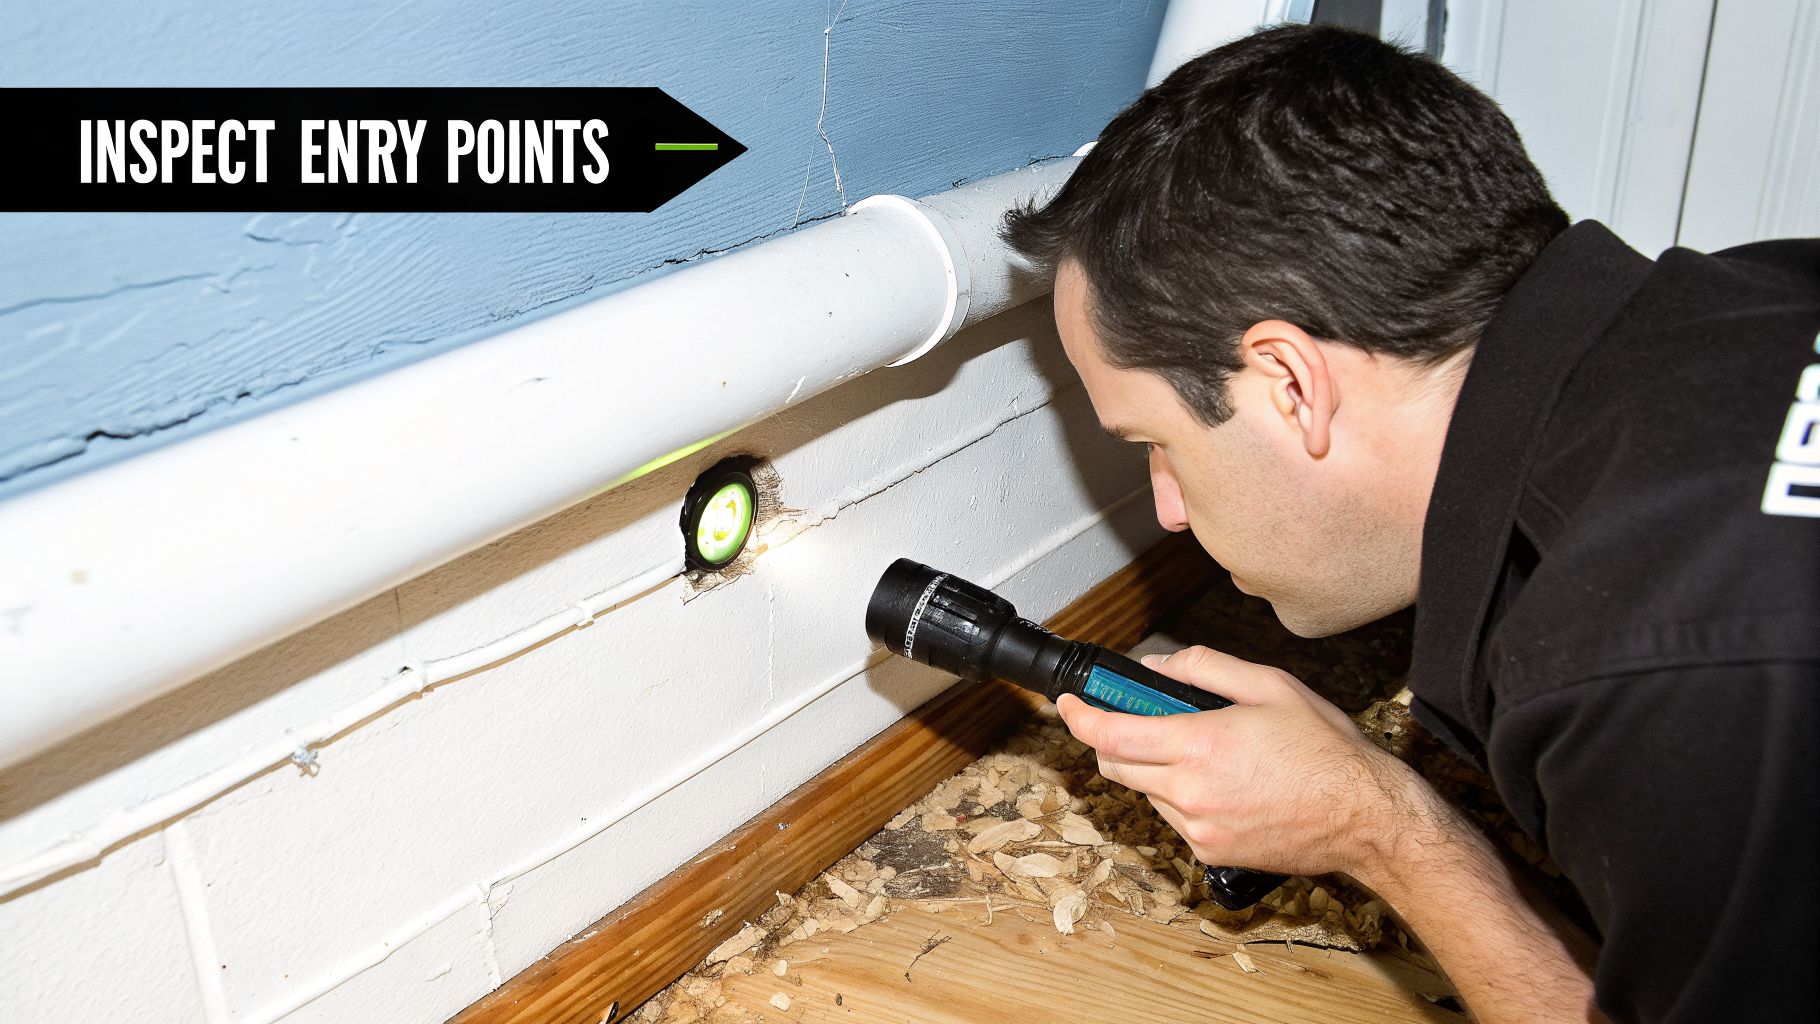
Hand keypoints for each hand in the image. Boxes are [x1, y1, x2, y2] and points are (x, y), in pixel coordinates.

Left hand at [1056, 645, 1417, 879]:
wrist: (1363, 817)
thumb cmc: (1325, 749)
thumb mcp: (1269, 685)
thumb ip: (1205, 668)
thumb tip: (1159, 667)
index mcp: (1200, 745)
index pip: (1111, 734)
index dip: (1080, 717)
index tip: (1070, 704)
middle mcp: (1191, 791)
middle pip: (1115, 765)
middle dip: (1113, 739)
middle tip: (1138, 720)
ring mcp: (1199, 827)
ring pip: (1145, 792)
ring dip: (1154, 769)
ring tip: (1205, 753)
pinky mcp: (1211, 852)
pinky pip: (1174, 818)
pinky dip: (1181, 796)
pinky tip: (1223, 784)